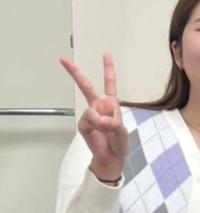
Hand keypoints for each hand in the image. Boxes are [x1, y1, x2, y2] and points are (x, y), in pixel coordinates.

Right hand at [61, 54, 128, 181]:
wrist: (111, 158)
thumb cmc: (119, 143)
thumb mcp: (122, 130)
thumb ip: (113, 121)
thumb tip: (99, 117)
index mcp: (111, 105)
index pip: (109, 84)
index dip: (108, 70)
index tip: (106, 54)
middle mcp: (98, 107)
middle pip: (86, 87)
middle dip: (75, 73)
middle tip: (63, 60)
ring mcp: (90, 115)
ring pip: (93, 110)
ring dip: (103, 122)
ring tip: (108, 131)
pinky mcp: (83, 124)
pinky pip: (90, 119)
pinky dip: (97, 126)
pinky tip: (100, 133)